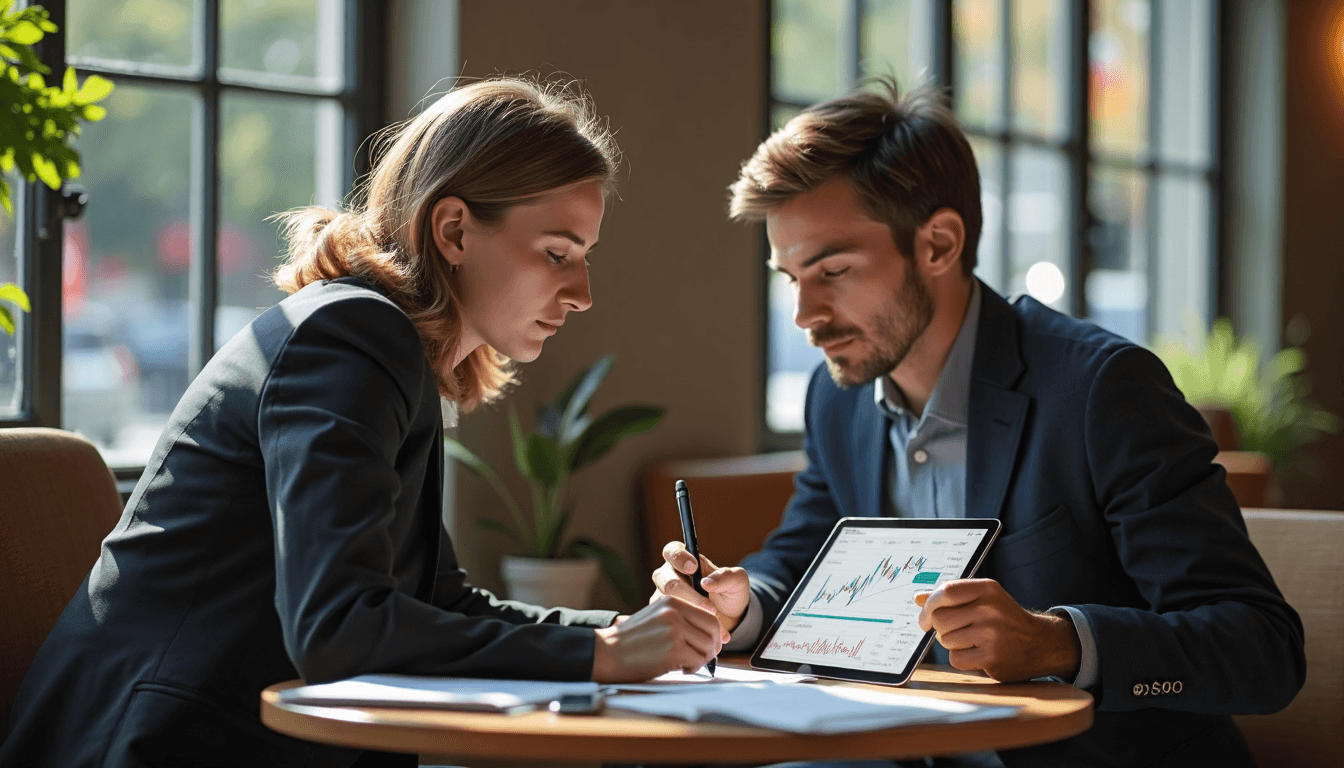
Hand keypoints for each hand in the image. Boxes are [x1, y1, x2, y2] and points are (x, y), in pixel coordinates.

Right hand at [590, 594, 723, 682]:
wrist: (607, 652)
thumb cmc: (631, 640)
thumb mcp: (656, 617)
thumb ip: (680, 619)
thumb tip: (710, 633)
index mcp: (672, 600)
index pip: (709, 615)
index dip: (714, 634)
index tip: (711, 645)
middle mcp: (675, 611)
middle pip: (713, 630)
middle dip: (713, 647)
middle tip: (704, 658)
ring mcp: (674, 629)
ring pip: (708, 647)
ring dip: (701, 660)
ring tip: (686, 663)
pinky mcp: (673, 648)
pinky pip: (698, 661)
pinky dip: (693, 668)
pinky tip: (680, 668)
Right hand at [651, 541, 749, 636]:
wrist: (731, 619)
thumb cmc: (731, 593)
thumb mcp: (737, 581)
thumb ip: (725, 576)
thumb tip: (706, 583)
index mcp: (685, 561)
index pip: (672, 551)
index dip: (678, 557)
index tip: (693, 568)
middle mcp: (670, 576)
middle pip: (663, 578)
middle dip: (684, 591)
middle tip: (708, 605)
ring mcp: (664, 597)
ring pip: (664, 601)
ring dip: (689, 612)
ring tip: (713, 621)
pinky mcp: (666, 616)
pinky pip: (668, 620)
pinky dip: (687, 626)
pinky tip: (705, 631)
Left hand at [915, 578, 1080, 682]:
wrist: (1041, 643)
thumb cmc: (1005, 619)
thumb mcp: (983, 599)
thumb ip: (951, 597)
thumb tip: (917, 598)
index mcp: (987, 589)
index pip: (945, 591)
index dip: (929, 605)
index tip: (925, 617)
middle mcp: (990, 608)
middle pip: (940, 618)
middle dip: (940, 628)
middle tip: (952, 631)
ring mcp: (991, 633)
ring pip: (946, 640)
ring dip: (953, 644)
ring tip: (973, 641)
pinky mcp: (992, 657)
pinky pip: (956, 659)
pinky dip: (962, 659)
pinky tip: (978, 654)